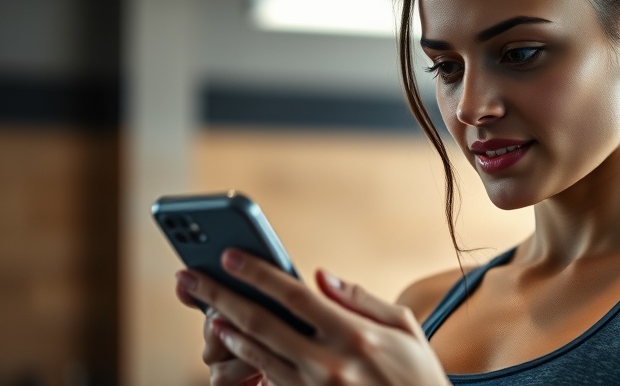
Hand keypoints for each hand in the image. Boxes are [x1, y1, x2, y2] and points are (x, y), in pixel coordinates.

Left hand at [177, 250, 449, 384]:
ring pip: (257, 355)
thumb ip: (361, 300)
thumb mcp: (404, 328)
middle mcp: (329, 363)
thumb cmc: (417, 374)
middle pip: (261, 324)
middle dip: (221, 297)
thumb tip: (321, 277)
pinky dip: (247, 359)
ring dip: (227, 330)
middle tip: (190, 279)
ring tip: (207, 309)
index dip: (258, 274)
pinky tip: (232, 341)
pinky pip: (269, 379)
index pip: (295, 296)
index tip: (230, 256)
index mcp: (355, 336)